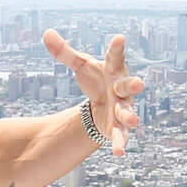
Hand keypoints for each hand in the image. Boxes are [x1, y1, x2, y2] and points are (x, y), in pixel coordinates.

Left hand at [43, 29, 145, 154]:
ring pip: (128, 113)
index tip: (119, 38)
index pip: (115, 57)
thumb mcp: (80, 65)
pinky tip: (119, 153)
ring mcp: (123, 108)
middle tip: (139, 84)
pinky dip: (120, 143)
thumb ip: (64, 52)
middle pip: (128, 86)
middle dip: (133, 85)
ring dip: (130, 117)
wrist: (102, 104)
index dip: (117, 48)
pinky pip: (121, 135)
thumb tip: (47, 33)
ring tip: (133, 121)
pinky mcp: (119, 126)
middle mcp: (121, 88)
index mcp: (113, 70)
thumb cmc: (96, 79)